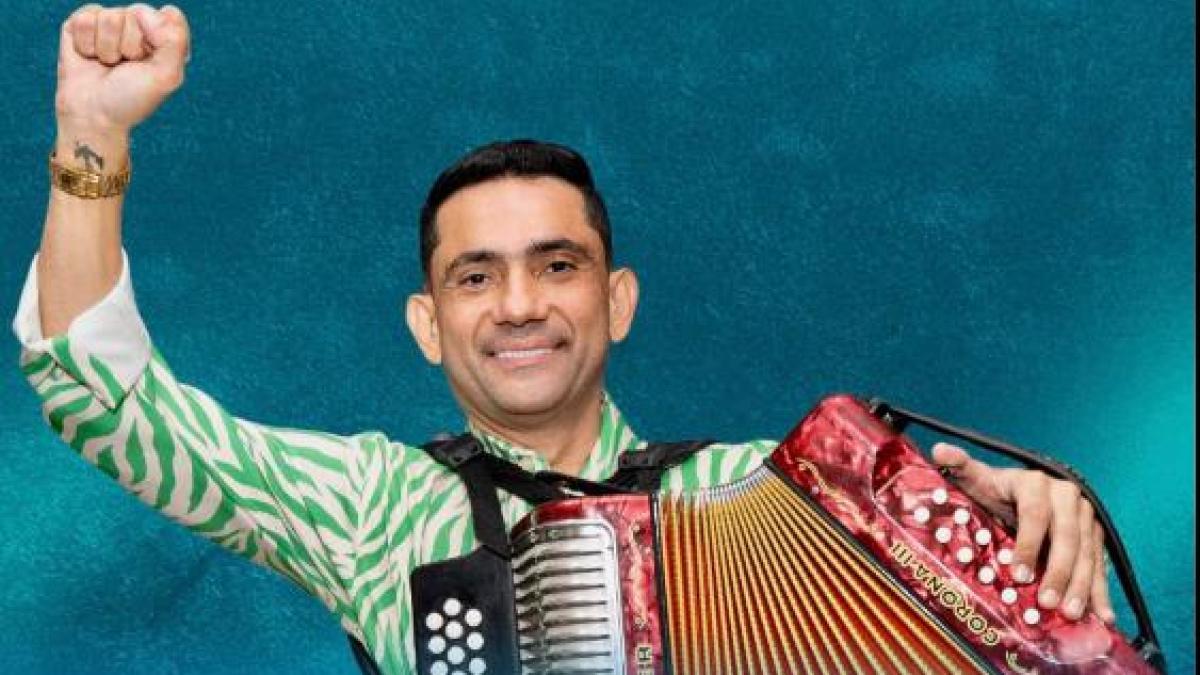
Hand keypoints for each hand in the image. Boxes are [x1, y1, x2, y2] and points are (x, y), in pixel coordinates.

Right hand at [56, 4, 189, 133]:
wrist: (93, 114)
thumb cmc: (132, 98)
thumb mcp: (167, 76)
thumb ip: (174, 40)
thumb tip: (142, 11)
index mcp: (164, 38)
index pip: (170, 16)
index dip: (159, 37)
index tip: (151, 61)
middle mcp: (138, 27)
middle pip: (138, 12)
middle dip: (131, 45)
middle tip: (125, 66)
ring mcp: (109, 24)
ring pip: (110, 17)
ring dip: (107, 48)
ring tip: (107, 64)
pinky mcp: (81, 25)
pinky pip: (86, 19)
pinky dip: (86, 44)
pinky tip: (89, 57)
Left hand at [932, 443, 1114, 623]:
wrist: (1025, 490)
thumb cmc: (996, 489)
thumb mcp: (977, 478)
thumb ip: (960, 465)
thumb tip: (940, 451)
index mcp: (1035, 483)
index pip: (1035, 515)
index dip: (1028, 544)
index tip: (1019, 574)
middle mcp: (1066, 496)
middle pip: (1067, 536)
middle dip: (1059, 572)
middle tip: (1047, 602)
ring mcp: (1085, 515)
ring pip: (1087, 552)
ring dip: (1082, 585)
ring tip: (1071, 614)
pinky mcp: (1095, 534)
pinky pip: (1099, 563)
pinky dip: (1101, 591)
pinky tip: (1103, 615)